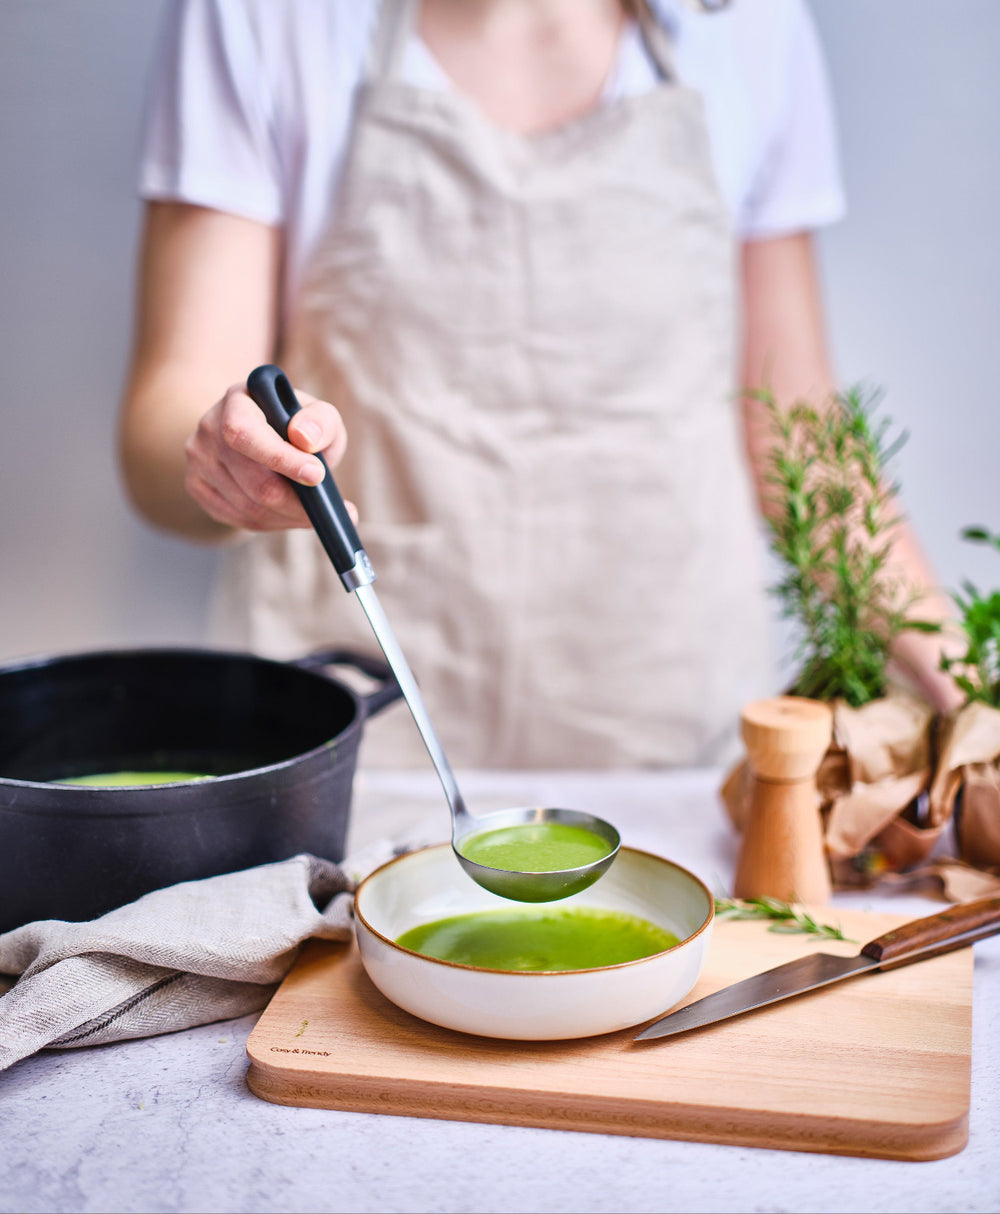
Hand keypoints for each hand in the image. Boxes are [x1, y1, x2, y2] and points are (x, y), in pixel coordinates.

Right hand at [183, 383, 348, 531]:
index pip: (246, 434)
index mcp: (237, 401)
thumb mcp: (318, 414)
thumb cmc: (296, 424)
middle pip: (253, 482)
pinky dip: (273, 524)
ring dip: (288, 518)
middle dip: (296, 502)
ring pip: (249, 509)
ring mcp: (199, 460)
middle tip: (327, 510)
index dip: (281, 459)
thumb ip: (321, 421)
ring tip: (314, 514)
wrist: (261, 433)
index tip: (316, 475)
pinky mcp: (198, 488)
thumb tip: (306, 438)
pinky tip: (289, 515)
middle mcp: (209, 428)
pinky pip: (240, 520)